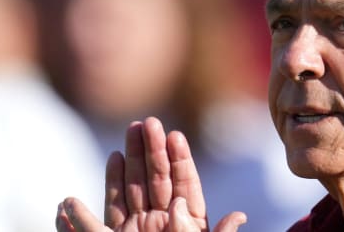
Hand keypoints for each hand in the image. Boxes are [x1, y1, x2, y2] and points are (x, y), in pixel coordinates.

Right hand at [55, 117, 246, 231]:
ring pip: (133, 188)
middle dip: (152, 150)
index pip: (184, 184)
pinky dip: (106, 188)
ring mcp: (139, 229)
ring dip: (130, 161)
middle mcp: (163, 222)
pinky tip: (109, 163)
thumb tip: (236, 214)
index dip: (180, 160)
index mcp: (189, 224)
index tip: (175, 136)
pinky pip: (110, 212)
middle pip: (157, 179)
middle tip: (148, 122)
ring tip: (129, 133)